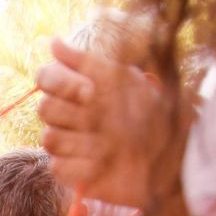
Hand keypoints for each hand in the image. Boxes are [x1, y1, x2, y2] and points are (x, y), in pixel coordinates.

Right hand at [35, 37, 177, 211]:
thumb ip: (88, 62)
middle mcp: (69, 115)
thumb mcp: (125, 80)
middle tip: (103, 120)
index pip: (44, 77)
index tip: (90, 92)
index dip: (59, 83)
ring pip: (49, 138)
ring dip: (81, 142)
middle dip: (75, 115)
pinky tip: (104, 165)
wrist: (170, 158)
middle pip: (44, 108)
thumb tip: (53, 42)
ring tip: (109, 146)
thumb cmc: (152, 115)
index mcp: (79, 89)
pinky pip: (58, 167)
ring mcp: (69, 144)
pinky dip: (81, 166)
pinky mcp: (71, 172)